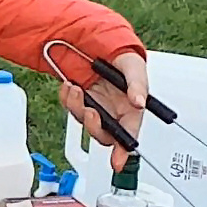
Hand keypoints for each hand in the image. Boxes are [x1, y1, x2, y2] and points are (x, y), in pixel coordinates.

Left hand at [58, 51, 147, 169]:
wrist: (96, 43)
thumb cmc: (121, 57)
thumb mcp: (133, 66)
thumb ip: (138, 85)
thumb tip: (139, 103)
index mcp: (130, 109)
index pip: (128, 135)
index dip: (123, 151)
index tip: (117, 163)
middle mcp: (112, 111)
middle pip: (102, 133)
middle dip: (93, 125)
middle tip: (90, 111)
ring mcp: (94, 106)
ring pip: (82, 119)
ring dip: (77, 106)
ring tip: (76, 89)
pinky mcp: (78, 100)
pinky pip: (69, 106)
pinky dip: (67, 97)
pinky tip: (70, 85)